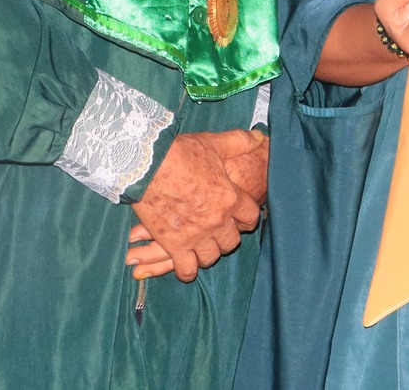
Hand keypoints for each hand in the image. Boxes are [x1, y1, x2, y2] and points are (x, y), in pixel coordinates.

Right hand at [126, 129, 263, 281]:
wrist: (148, 165)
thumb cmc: (182, 153)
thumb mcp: (215, 143)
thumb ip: (240, 142)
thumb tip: (260, 138)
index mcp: (231, 198)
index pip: (251, 218)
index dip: (246, 217)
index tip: (239, 217)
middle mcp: (217, 221)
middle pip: (232, 241)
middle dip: (226, 237)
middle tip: (217, 232)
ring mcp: (196, 235)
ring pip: (211, 257)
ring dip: (208, 254)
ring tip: (202, 248)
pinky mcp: (174, 245)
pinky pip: (187, 269)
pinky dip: (188, 271)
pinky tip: (186, 266)